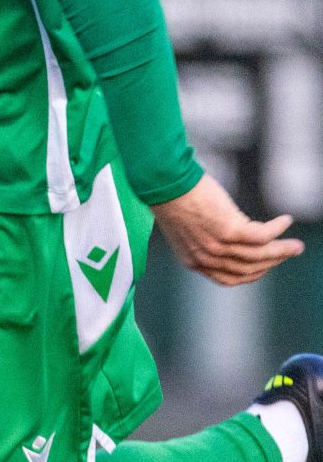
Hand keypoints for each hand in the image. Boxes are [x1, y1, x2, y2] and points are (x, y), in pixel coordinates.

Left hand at [152, 174, 302, 286]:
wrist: (165, 182)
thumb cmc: (174, 198)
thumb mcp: (187, 228)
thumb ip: (205, 239)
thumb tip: (232, 236)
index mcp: (194, 261)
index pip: (230, 278)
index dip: (253, 273)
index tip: (267, 265)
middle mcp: (206, 258)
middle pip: (249, 269)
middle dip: (274, 262)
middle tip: (291, 252)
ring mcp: (218, 246)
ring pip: (260, 255)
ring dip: (282, 250)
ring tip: (297, 245)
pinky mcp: (229, 230)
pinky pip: (263, 236)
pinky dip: (277, 229)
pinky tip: (285, 220)